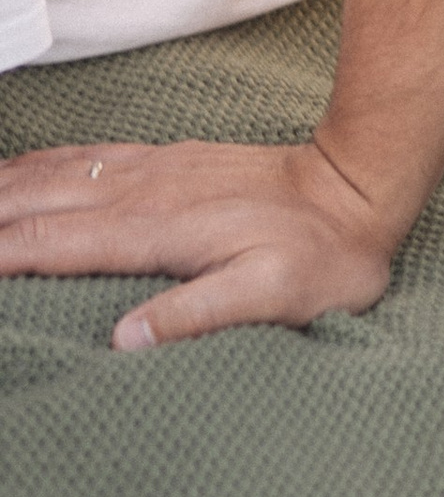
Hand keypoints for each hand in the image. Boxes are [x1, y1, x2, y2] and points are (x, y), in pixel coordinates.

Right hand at [0, 134, 400, 348]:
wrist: (357, 186)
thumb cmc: (320, 253)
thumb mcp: (272, 296)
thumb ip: (198, 316)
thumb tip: (123, 341)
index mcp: (153, 228)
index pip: (47, 244)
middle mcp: (139, 190)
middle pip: (32, 200)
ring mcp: (148, 170)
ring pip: (49, 172)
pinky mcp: (162, 160)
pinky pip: (79, 156)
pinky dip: (32, 165)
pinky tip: (16, 174)